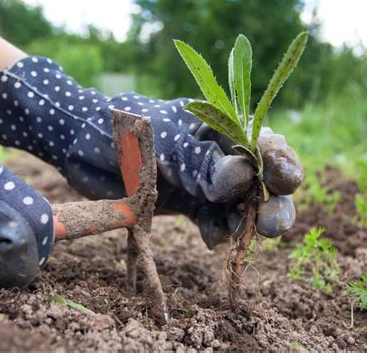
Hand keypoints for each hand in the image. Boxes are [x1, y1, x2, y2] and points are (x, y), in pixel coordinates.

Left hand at [0, 56, 301, 248]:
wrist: (82, 144)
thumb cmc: (123, 130)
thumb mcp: (163, 141)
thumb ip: (201, 160)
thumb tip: (244, 177)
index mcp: (219, 127)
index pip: (263, 143)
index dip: (281, 161)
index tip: (284, 182)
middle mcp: (217, 155)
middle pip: (260, 181)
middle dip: (271, 203)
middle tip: (272, 226)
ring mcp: (203, 181)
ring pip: (238, 206)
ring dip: (244, 224)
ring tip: (239, 236)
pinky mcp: (187, 204)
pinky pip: (211, 222)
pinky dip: (215, 232)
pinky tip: (210, 239)